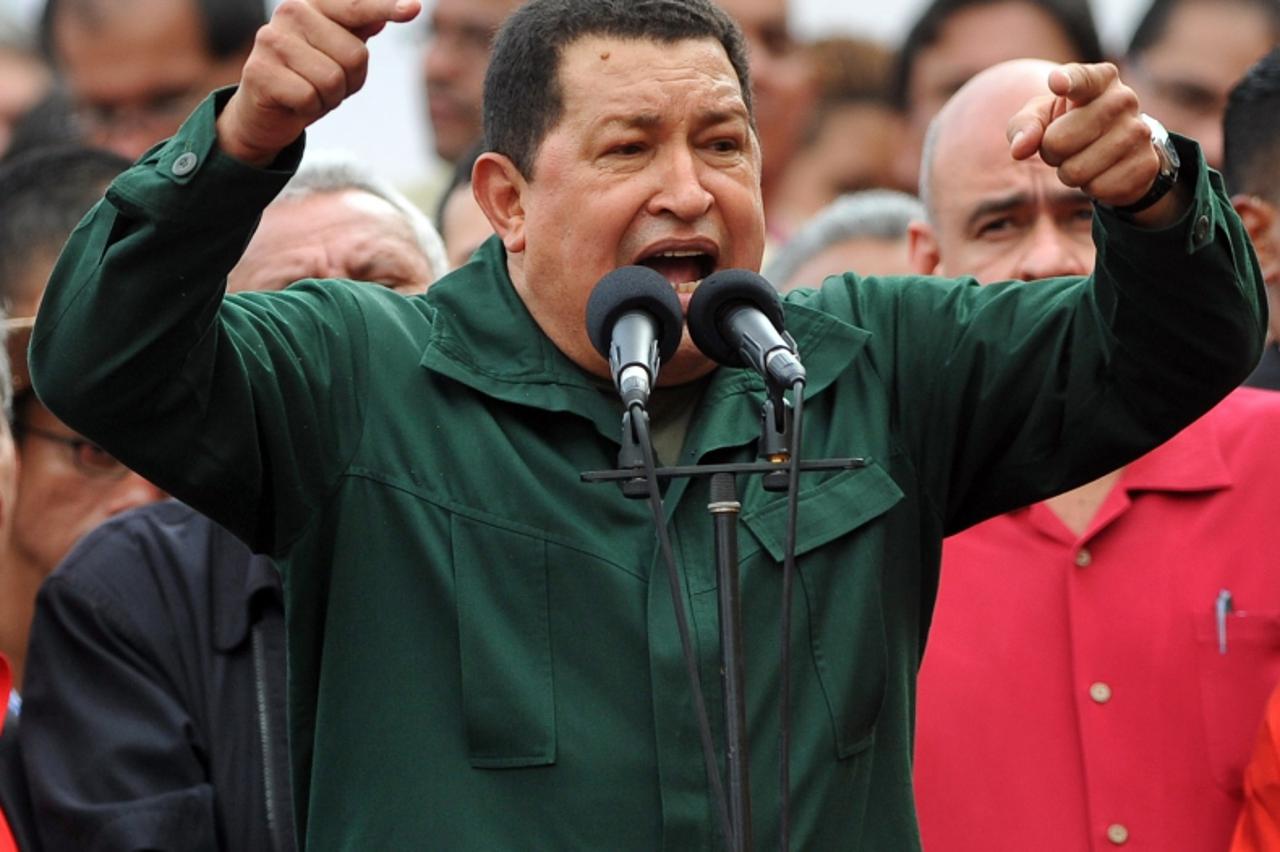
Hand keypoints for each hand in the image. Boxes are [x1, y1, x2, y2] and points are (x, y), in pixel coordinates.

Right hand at [216, 0, 420, 166]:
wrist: (264, 112)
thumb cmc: (307, 77)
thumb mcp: (338, 52)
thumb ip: (360, 29)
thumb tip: (397, 9)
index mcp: (312, 4)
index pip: (356, 6)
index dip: (385, 8)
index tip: (415, 9)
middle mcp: (290, 12)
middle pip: (355, 55)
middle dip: (349, 81)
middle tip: (325, 84)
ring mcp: (272, 40)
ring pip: (333, 80)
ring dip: (328, 98)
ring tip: (309, 92)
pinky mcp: (260, 72)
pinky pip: (310, 98)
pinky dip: (309, 109)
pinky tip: (293, 103)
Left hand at [1006, 63, 1184, 224]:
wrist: (1121, 150)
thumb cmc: (1071, 125)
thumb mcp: (1043, 117)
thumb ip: (1024, 125)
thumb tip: (1019, 149)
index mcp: (1099, 79)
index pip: (1082, 78)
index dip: (1068, 82)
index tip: (1057, 83)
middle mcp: (1123, 99)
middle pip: (1058, 141)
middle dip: (1051, 152)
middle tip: (1064, 146)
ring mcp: (1139, 132)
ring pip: (1075, 171)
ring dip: (1070, 172)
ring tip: (1083, 157)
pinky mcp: (1146, 164)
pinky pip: (1097, 189)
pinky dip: (1091, 187)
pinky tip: (1103, 171)